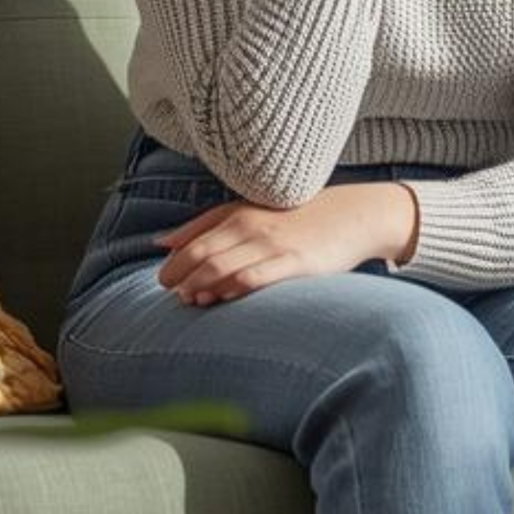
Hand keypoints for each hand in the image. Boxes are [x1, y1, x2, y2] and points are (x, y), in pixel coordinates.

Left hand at [153, 182, 419, 305]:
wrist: (353, 215)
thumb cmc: (297, 216)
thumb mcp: (249, 211)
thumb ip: (205, 225)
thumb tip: (161, 242)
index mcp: (238, 214)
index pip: (193, 241)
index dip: (173, 265)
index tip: (166, 282)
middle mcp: (252, 226)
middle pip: (202, 256)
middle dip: (181, 279)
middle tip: (175, 297)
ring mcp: (273, 244)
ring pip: (223, 268)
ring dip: (202, 288)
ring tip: (195, 302)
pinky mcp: (296, 261)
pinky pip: (255, 277)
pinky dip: (233, 289)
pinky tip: (225, 299)